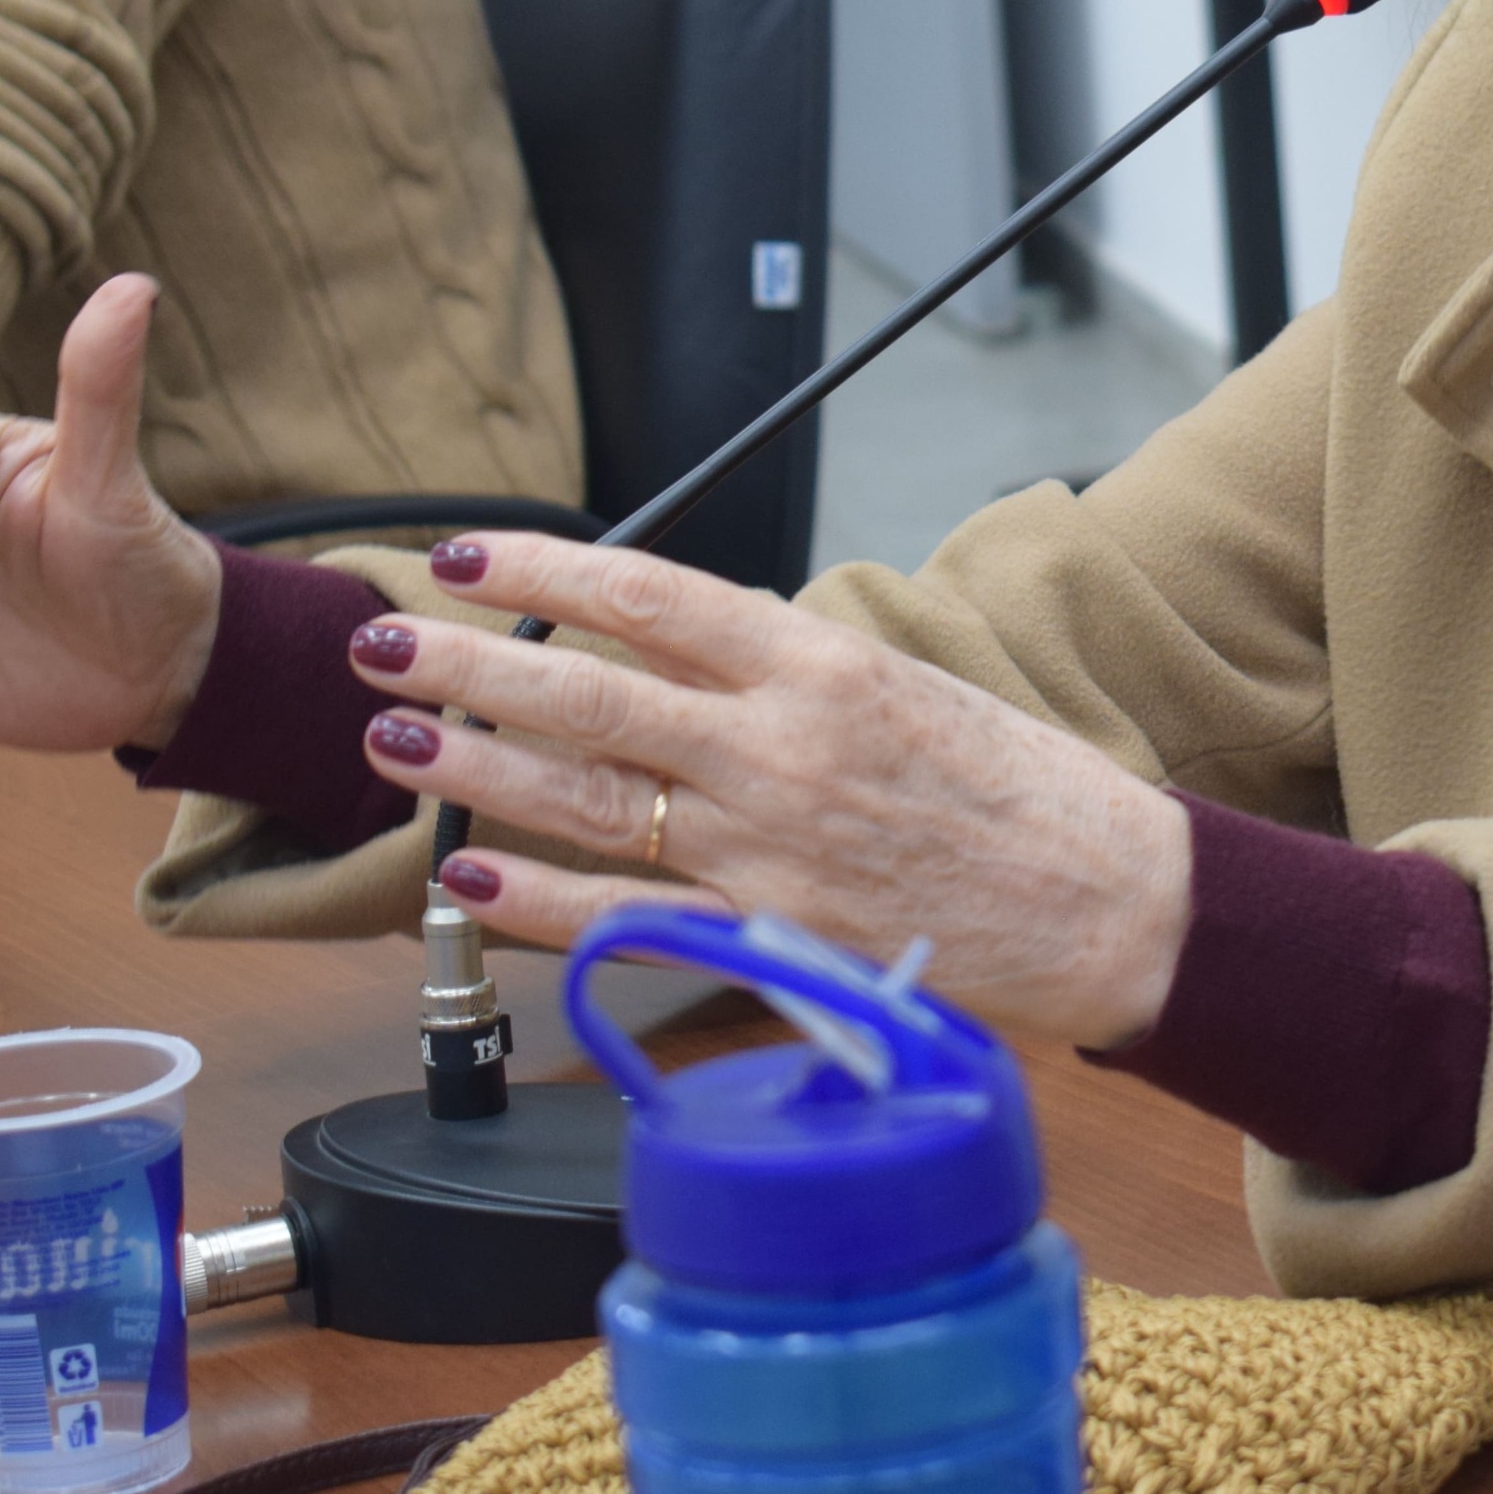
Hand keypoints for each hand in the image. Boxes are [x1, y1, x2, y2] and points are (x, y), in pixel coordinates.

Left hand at [346, 532, 1192, 1047]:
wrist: (1109, 899)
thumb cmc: (1024, 792)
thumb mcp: (909, 687)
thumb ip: (789, 675)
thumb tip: (678, 656)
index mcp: (821, 664)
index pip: (649, 593)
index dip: (542, 570)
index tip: (467, 557)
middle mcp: (781, 745)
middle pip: (589, 690)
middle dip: (468, 665)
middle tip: (382, 646)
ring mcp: (768, 845)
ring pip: (587, 796)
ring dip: (476, 768)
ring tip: (393, 743)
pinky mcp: (772, 936)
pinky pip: (627, 916)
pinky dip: (537, 900)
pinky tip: (468, 878)